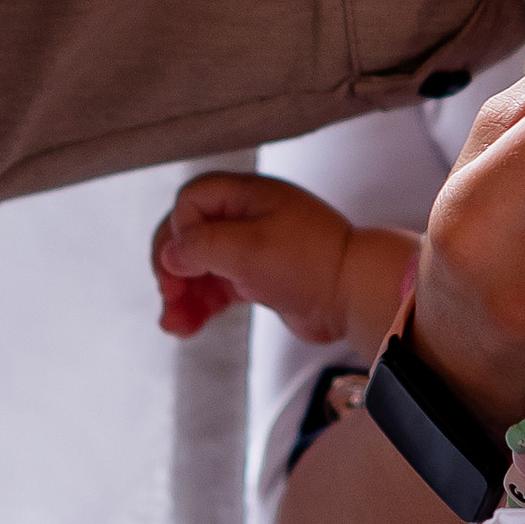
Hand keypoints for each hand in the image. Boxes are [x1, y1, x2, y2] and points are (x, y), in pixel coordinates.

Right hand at [152, 173, 406, 347]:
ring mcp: (254, 249)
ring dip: (182, 293)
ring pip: (201, 266)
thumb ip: (199, 245)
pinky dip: (200, 305)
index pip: (191, 201)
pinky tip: (186, 327)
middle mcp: (248, 218)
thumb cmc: (308, 263)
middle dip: (173, 267)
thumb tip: (170, 256)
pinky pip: (218, 288)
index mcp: (247, 196)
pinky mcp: (260, 279)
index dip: (179, 231)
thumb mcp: (245, 248)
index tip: (184, 263)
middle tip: (169, 296)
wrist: (355, 296)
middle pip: (190, 235)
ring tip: (173, 325)